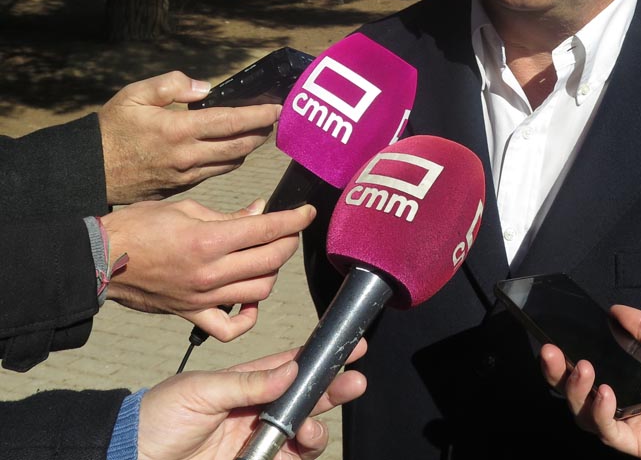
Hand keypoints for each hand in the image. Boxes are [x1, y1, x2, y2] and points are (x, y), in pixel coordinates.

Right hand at [99, 71, 281, 203]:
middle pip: (240, 145)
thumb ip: (172, 85)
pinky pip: (215, 173)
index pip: (232, 121)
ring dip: (249, 147)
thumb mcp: (135, 95)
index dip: (259, 114)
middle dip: (262, 131)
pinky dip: (231, 161)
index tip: (278, 108)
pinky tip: (233, 150)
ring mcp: (186, 175)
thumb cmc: (112, 129)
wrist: (90, 170)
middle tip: (275, 119)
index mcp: (179, 130)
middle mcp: (188, 156)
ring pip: (232, 162)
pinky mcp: (181, 187)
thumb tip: (204, 87)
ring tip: (259, 132)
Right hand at [103, 199, 314, 341]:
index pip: (268, 230)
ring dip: (271, 274)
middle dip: (288, 242)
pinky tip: (249, 302)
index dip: (295, 219)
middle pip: (271, 261)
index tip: (307, 212)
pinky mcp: (190, 314)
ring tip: (266, 259)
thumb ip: (230, 215)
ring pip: (260, 292)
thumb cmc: (140, 226)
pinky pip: (228, 328)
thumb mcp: (187, 208)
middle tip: (287, 231)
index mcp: (209, 239)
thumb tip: (261, 211)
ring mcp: (201, 297)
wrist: (100, 258)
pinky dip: (246, 319)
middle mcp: (210, 272)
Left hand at [136, 341, 367, 459]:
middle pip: (306, 398)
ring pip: (303, 433)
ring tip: (308, 430)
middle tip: (354, 383)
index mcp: (246, 383)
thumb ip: (248, 383)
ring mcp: (256, 441)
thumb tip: (291, 370)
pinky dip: (299, 454)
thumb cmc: (158, 416)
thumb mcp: (201, 390)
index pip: (291, 366)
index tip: (352, 347)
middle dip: (333, 390)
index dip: (321, 357)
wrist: (130, 458)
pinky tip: (298, 446)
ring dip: (315, 428)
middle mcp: (257, 410)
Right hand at [540, 305, 640, 459]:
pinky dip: (600, 412)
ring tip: (581, 367)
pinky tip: (604, 391)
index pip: (591, 369)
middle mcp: (628, 400)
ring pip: (586, 416)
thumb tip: (614, 310)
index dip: (568, 357)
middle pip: (578, 395)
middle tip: (549, 352)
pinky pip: (610, 433)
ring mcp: (633, 424)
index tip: (554, 338)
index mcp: (635, 375)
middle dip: (556, 375)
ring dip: (576, 391)